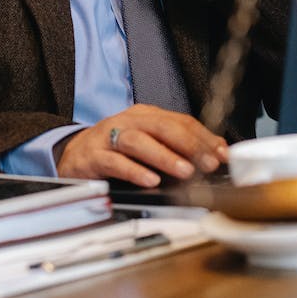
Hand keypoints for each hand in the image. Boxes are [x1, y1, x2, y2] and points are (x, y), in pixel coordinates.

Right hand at [55, 104, 228, 186]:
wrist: (74, 155)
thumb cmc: (116, 150)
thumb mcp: (148, 143)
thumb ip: (176, 147)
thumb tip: (213, 155)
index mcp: (146, 116)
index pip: (179, 121)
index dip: (203, 137)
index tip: (222, 153)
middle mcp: (129, 122)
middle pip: (161, 126)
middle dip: (188, 145)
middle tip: (208, 163)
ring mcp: (109, 137)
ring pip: (138, 142)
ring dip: (164, 156)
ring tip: (185, 172)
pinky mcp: (93, 156)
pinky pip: (115, 162)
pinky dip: (134, 171)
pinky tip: (150, 181)